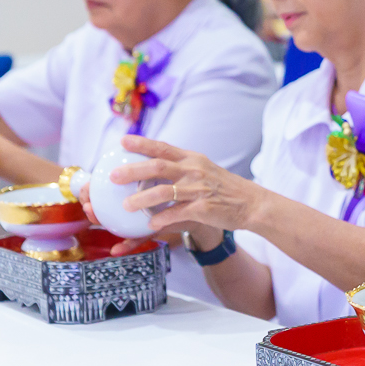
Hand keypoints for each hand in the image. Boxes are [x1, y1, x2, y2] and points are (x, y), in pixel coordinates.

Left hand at [112, 134, 264, 236]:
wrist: (251, 203)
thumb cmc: (224, 188)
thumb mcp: (204, 169)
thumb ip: (182, 166)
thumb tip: (155, 163)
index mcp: (192, 159)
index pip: (163, 147)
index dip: (142, 143)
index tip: (122, 141)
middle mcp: (194, 171)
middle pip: (158, 166)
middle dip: (133, 170)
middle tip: (113, 175)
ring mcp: (199, 189)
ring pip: (164, 191)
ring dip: (142, 199)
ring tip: (126, 205)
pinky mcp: (203, 208)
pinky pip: (177, 213)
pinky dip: (162, 218)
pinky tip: (150, 224)